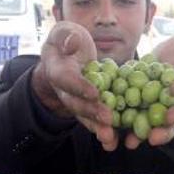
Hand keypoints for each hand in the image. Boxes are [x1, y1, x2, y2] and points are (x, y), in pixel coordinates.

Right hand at [33, 21, 118, 150]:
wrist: (66, 58)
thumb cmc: (67, 41)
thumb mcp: (63, 31)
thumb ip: (65, 36)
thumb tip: (71, 43)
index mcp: (58, 70)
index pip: (67, 80)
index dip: (79, 86)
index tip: (94, 93)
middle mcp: (65, 90)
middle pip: (77, 104)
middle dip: (92, 112)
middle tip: (108, 119)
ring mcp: (77, 101)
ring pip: (86, 117)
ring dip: (98, 128)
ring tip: (110, 138)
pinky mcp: (89, 107)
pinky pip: (96, 120)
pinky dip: (105, 131)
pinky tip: (115, 141)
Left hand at [125, 23, 173, 148]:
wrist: (161, 63)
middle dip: (173, 120)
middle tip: (166, 120)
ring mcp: (160, 112)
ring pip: (159, 126)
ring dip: (150, 134)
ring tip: (138, 141)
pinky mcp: (143, 115)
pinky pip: (138, 127)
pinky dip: (130, 135)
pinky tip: (123, 141)